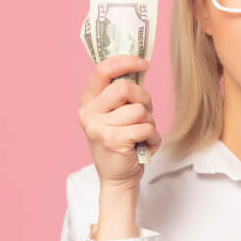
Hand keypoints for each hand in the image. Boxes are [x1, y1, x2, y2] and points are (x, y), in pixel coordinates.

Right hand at [78, 54, 160, 190]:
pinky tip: (144, 145)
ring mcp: (98, 127)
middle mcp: (88, 113)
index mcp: (88, 101)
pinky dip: (152, 137)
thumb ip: (122, 93)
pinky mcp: (112, 140)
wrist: (117, 178)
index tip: (144, 64)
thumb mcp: (116, 114)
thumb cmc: (122, 143)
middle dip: (144, 99)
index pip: (102, 69)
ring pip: (139, 110)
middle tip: (145, 113)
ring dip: (149, 122)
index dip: (126, 62)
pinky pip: (145, 127)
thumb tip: (139, 65)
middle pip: (126, 88)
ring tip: (141, 135)